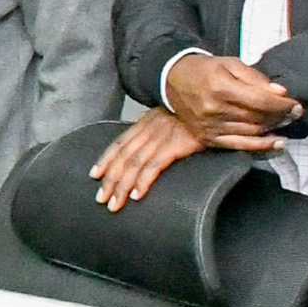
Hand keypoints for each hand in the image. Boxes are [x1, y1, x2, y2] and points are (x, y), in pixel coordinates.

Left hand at [90, 108, 205, 210]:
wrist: (213, 102)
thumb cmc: (194, 112)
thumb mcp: (170, 114)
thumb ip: (155, 124)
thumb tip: (141, 127)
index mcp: (145, 121)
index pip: (119, 143)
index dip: (105, 159)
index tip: (94, 175)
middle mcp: (149, 128)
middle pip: (122, 157)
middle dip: (109, 179)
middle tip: (101, 198)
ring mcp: (161, 136)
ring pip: (134, 164)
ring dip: (122, 186)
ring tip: (115, 204)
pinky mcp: (176, 144)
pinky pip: (154, 165)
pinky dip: (143, 181)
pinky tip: (136, 195)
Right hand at [163, 50, 301, 142]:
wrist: (172, 80)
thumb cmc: (204, 70)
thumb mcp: (230, 63)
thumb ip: (256, 78)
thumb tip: (280, 94)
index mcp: (221, 87)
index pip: (261, 101)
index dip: (283, 105)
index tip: (296, 105)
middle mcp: (215, 109)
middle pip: (258, 117)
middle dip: (281, 116)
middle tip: (294, 113)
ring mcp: (210, 126)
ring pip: (252, 131)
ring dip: (273, 128)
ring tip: (285, 122)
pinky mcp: (207, 137)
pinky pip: (238, 145)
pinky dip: (260, 146)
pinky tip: (276, 143)